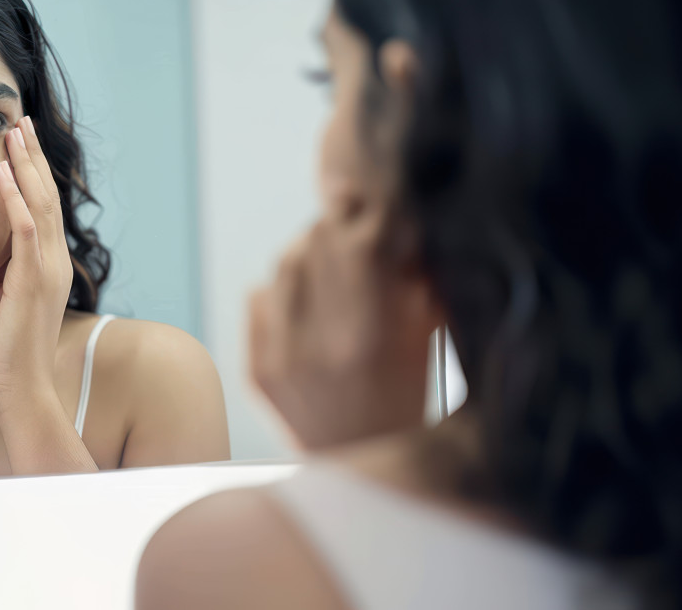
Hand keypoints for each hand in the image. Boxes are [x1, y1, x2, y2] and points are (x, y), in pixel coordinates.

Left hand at [0, 116, 73, 400]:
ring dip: (27, 166)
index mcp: (46, 263)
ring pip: (40, 205)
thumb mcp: (3, 296)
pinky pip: (26, 232)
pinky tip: (6, 174)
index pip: (41, 205)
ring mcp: (47, 269)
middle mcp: (54, 260)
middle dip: (33, 156)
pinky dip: (17, 200)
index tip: (18, 140)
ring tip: (15, 133)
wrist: (20, 387)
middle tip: (20, 120)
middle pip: (45, 195)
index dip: (31, 170)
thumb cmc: (6, 347)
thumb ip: (5, 266)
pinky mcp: (32, 282)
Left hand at [247, 213, 437, 450]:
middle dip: (339, 228)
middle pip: (315, 242)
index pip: (357, 241)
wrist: (365, 467)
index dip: (371, 217)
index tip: (382, 214)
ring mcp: (281, 360)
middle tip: (355, 231)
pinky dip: (282, 291)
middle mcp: (319, 347)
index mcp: (370, 337)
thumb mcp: (425, 337)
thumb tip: (397, 219)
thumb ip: (414, 278)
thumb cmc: (408, 395)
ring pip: (283, 263)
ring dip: (310, 252)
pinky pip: (257, 296)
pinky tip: (306, 305)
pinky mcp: (256, 371)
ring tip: (332, 267)